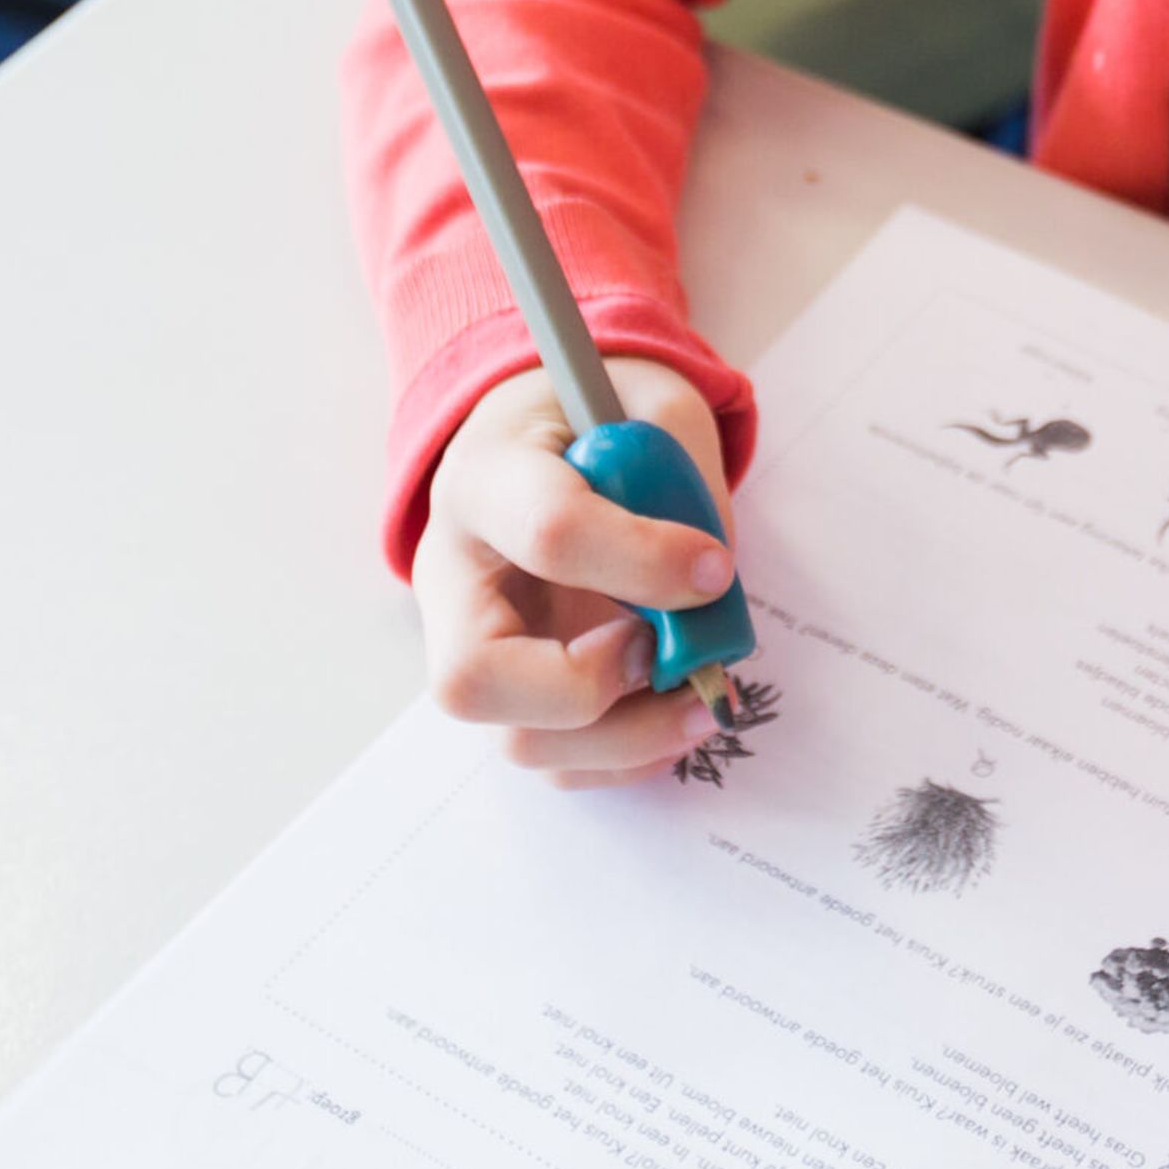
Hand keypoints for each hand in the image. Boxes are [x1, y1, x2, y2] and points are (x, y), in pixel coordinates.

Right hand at [416, 357, 735, 786]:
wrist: (546, 440)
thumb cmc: (596, 421)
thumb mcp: (651, 409)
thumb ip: (682, 483)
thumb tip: (709, 595)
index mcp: (485, 479)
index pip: (548, 532)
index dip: (643, 560)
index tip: (716, 568)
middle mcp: (452, 577)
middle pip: (474, 676)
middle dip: (592, 685)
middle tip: (669, 652)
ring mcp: (471, 646)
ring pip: (519, 738)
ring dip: (628, 736)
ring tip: (701, 694)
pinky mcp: (511, 693)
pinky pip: (556, 760)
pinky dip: (627, 754)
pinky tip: (676, 712)